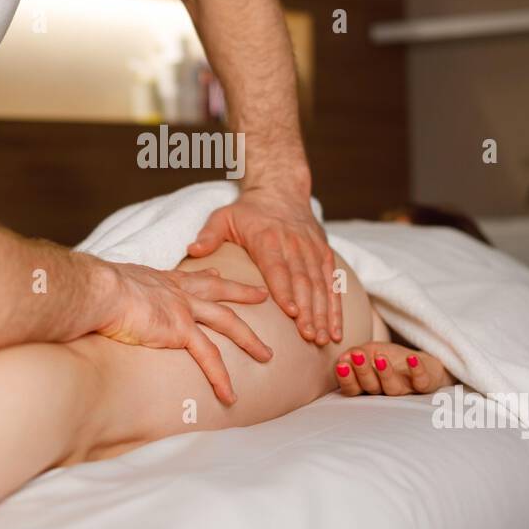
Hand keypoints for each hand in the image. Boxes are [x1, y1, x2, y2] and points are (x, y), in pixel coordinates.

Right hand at [94, 261, 271, 404]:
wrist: (100, 292)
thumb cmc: (97, 290)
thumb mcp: (115, 284)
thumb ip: (120, 291)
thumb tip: (104, 295)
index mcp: (162, 280)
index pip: (191, 276)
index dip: (208, 276)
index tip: (219, 274)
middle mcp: (177, 291)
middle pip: (219, 291)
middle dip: (243, 292)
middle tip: (263, 295)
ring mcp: (183, 309)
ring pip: (227, 323)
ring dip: (250, 339)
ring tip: (267, 355)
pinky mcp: (181, 330)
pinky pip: (209, 358)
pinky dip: (221, 377)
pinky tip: (230, 395)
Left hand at [185, 187, 340, 345]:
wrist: (281, 189)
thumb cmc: (248, 210)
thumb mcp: (223, 216)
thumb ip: (209, 235)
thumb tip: (192, 250)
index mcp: (268, 238)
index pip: (278, 267)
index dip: (285, 290)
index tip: (291, 313)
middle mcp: (294, 244)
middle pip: (303, 280)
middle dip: (308, 310)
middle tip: (309, 336)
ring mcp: (312, 250)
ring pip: (320, 284)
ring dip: (324, 312)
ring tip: (322, 338)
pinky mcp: (325, 254)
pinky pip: (333, 282)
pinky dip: (336, 307)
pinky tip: (336, 329)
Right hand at [333, 342, 456, 396]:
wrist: (425, 363)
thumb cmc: (394, 359)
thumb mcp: (372, 351)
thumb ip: (357, 354)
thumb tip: (344, 358)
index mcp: (368, 386)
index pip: (353, 388)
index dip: (346, 378)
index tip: (341, 364)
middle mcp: (384, 392)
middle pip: (371, 388)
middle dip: (363, 372)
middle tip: (357, 356)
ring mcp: (405, 390)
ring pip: (392, 388)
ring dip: (385, 373)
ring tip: (380, 357)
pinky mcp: (425, 386)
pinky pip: (421, 382)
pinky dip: (417, 371)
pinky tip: (412, 358)